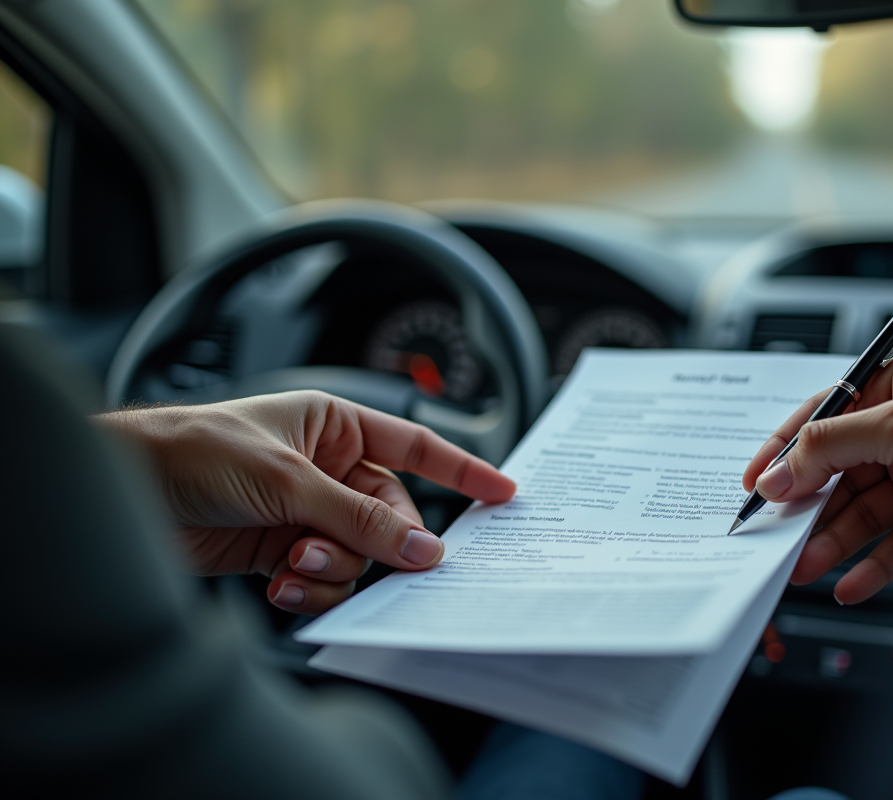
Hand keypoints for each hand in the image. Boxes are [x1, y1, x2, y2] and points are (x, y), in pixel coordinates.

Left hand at [97, 391, 515, 613]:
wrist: (123, 491)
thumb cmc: (194, 450)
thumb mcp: (286, 479)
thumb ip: (358, 517)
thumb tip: (421, 548)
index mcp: (334, 427)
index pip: (414, 446)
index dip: (462, 469)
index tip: (504, 493)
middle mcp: (326, 469)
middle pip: (390, 516)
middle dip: (375, 541)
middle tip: (360, 553)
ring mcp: (305, 513)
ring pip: (359, 554)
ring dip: (335, 568)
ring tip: (294, 564)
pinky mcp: (281, 551)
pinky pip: (324, 578)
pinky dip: (310, 589)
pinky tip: (280, 585)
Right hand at [743, 351, 892, 604]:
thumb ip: (831, 447)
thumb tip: (779, 473)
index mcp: (889, 389)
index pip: (820, 420)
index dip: (783, 452)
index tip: (754, 483)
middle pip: (835, 474)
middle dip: (805, 506)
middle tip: (774, 532)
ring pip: (859, 514)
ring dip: (831, 540)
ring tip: (804, 567)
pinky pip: (892, 545)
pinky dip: (870, 566)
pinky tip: (848, 585)